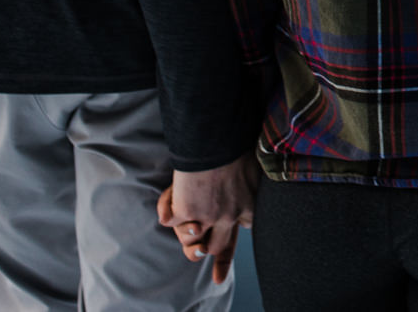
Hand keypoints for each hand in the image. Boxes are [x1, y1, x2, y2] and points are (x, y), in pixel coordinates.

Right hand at [157, 155, 256, 284]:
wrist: (215, 141)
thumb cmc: (234, 146)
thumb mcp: (252, 169)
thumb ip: (248, 188)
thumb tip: (246, 210)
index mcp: (247, 206)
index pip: (241, 235)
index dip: (226, 253)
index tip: (217, 276)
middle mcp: (229, 217)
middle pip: (217, 246)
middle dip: (204, 252)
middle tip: (200, 253)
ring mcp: (206, 217)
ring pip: (192, 243)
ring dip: (184, 232)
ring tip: (186, 215)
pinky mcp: (185, 212)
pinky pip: (169, 220)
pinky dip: (166, 207)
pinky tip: (173, 191)